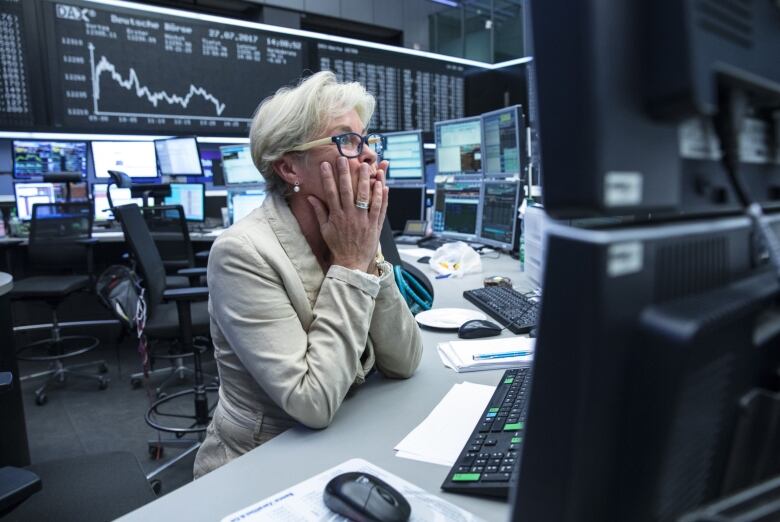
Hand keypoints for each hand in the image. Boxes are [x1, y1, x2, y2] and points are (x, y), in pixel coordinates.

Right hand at [307, 157, 388, 272]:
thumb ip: (319, 212)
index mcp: (336, 216)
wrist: (351, 263)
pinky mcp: (374, 225)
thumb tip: (310, 197)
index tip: (325, 164)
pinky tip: (381, 184)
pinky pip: (379, 208)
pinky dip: (381, 196)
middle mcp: (349, 216)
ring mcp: (363, 219)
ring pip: (365, 196)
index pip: (330, 192)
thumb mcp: (325, 230)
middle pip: (347, 190)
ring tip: (365, 166)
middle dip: (345, 173)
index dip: (328, 177)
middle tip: (344, 158)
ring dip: (365, 180)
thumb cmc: (337, 246)